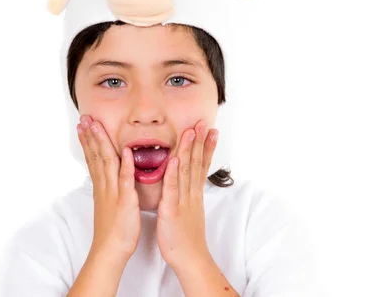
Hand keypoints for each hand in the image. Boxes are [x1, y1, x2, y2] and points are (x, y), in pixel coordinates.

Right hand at [77, 114, 141, 260]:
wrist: (110, 250)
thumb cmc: (113, 229)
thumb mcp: (108, 203)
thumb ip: (108, 187)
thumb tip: (107, 176)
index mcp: (102, 186)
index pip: (93, 158)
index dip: (88, 140)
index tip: (83, 125)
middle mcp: (104, 185)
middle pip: (95, 155)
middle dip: (90, 135)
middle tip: (84, 117)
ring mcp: (113, 191)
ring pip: (106, 162)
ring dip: (101, 143)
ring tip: (96, 125)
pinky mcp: (124, 200)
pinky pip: (124, 180)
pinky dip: (124, 165)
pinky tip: (125, 151)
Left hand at [156, 120, 218, 269]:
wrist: (190, 259)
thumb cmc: (187, 237)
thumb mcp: (190, 211)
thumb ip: (189, 195)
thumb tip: (190, 183)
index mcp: (194, 194)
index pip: (202, 165)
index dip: (206, 147)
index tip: (210, 130)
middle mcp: (191, 194)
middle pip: (197, 163)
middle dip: (200, 142)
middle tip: (204, 123)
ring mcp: (183, 201)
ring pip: (186, 171)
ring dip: (188, 150)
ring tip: (191, 132)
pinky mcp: (172, 210)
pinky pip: (172, 189)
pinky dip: (173, 173)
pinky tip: (174, 159)